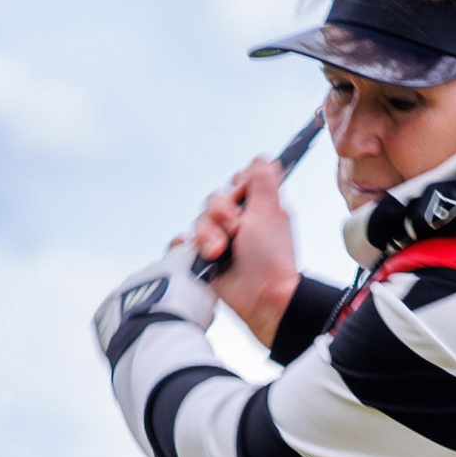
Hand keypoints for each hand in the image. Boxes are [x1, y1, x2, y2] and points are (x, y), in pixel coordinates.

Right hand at [190, 158, 299, 342]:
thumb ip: (264, 179)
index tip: (243, 202)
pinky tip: (197, 254)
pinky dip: (186, 247)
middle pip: (213, 200)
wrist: (262, 298)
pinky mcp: (205, 259)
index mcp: (256, 208)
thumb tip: (262, 158)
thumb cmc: (271, 258)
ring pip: (198, 221)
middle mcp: (238, 222)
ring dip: (207, 235)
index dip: (235, 191)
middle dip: (219, 214)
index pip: (235, 183)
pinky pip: (184, 244)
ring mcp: (221, 241)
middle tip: (234, 230)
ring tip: (219, 252)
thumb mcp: (271, 209)